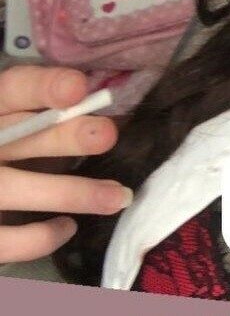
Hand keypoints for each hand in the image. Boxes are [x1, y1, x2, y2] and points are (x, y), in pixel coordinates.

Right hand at [0, 65, 132, 263]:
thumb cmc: (12, 148)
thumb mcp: (24, 126)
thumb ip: (55, 117)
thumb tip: (119, 119)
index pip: (14, 89)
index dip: (44, 87)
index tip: (79, 88)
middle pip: (19, 136)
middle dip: (64, 136)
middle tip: (108, 135)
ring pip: (15, 190)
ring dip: (73, 193)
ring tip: (120, 197)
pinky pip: (7, 240)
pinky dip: (40, 237)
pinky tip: (69, 226)